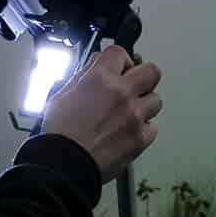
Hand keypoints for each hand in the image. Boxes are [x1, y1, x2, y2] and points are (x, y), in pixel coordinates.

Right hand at [38, 43, 162, 182]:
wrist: (64, 164)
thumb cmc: (59, 133)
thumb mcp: (63, 94)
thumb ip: (84, 76)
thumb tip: (96, 65)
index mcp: (100, 79)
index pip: (121, 52)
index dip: (119, 60)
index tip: (118, 68)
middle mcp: (122, 94)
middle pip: (151, 71)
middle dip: (142, 77)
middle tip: (133, 86)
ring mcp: (134, 117)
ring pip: (156, 100)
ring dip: (144, 105)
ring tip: (128, 114)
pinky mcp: (140, 138)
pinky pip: (152, 128)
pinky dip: (142, 129)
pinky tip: (127, 132)